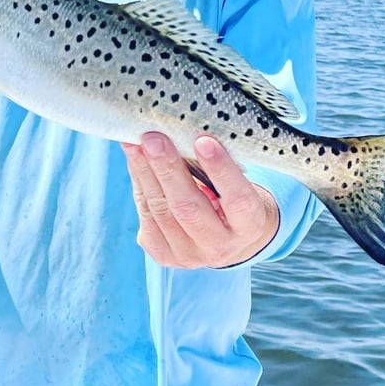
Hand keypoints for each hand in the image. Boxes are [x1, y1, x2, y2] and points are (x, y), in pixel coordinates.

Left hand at [122, 132, 279, 268]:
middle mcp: (221, 248)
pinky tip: (134, 161)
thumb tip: (182, 129)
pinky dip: (139, 184)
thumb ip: (217, 162)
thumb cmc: (233, 196)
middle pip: (189, 208)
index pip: (237, 200)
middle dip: (168, 169)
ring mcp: (190, 256)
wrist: (228, 237)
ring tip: (134, 144)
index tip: (203, 140)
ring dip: (144, 173)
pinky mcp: (165, 256)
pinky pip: (146, 217)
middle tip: (153, 138)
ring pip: (161, 212)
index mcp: (250, 226)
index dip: (221, 170)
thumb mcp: (239, 182)